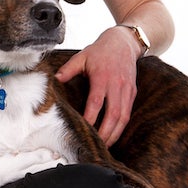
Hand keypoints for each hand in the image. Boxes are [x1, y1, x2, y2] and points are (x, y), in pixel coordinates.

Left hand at [55, 26, 140, 145]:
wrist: (124, 42)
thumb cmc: (101, 50)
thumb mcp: (82, 56)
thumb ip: (68, 69)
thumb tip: (55, 79)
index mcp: (102, 77)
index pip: (96, 102)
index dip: (91, 118)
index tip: (83, 130)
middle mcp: (117, 85)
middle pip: (113, 114)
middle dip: (106, 133)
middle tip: (97, 146)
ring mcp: (127, 90)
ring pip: (124, 117)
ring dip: (115, 133)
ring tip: (106, 146)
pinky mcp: (133, 92)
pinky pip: (128, 113)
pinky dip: (122, 126)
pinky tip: (114, 134)